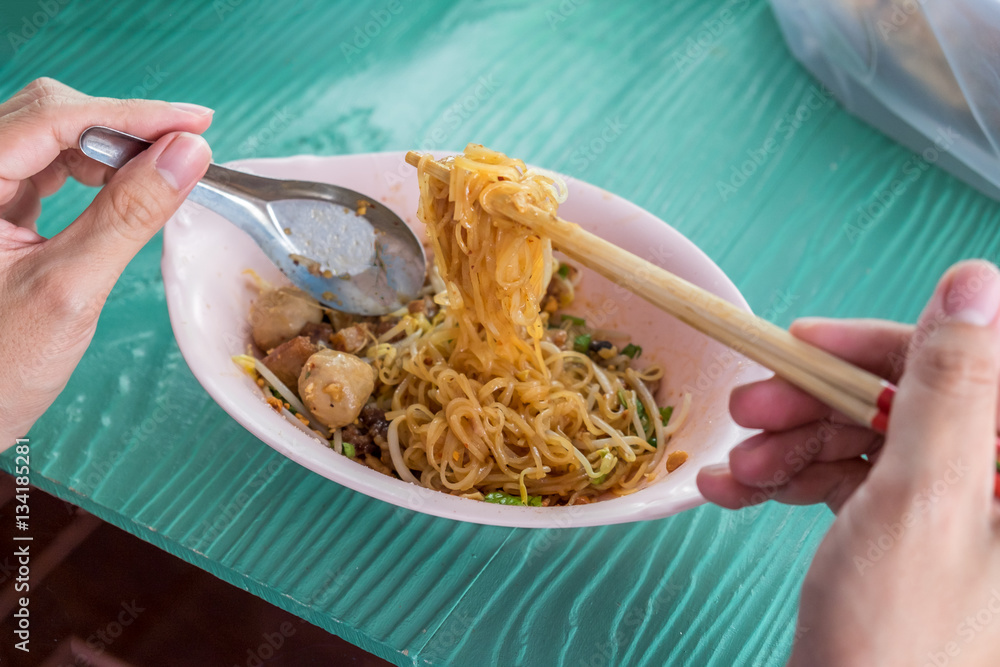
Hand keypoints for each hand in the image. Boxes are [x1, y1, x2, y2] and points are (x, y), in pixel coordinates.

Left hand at [0, 78, 212, 448]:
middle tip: (186, 152)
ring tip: (161, 175)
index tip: (195, 123)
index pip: (53, 119)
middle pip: (49, 116)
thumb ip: (130, 215)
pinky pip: (44, 169)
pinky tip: (125, 188)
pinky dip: (91, 173)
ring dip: (110, 151)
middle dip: (122, 130)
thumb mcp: (72, 289)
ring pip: (48, 138)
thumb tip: (187, 155)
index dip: (131, 116)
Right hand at [698, 260, 999, 664]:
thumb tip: (975, 282)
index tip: (808, 342)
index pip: (971, 364)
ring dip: (787, 442)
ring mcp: (949, 516)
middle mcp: (993, 490)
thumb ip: (952, 387)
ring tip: (733, 468)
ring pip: (864, 438)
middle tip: (747, 407)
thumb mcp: (924, 502)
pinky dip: (786, 478)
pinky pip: (844, 481)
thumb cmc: (900, 646)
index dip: (884, 344)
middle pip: (906, 399)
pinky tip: (734, 490)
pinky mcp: (901, 538)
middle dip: (815, 400)